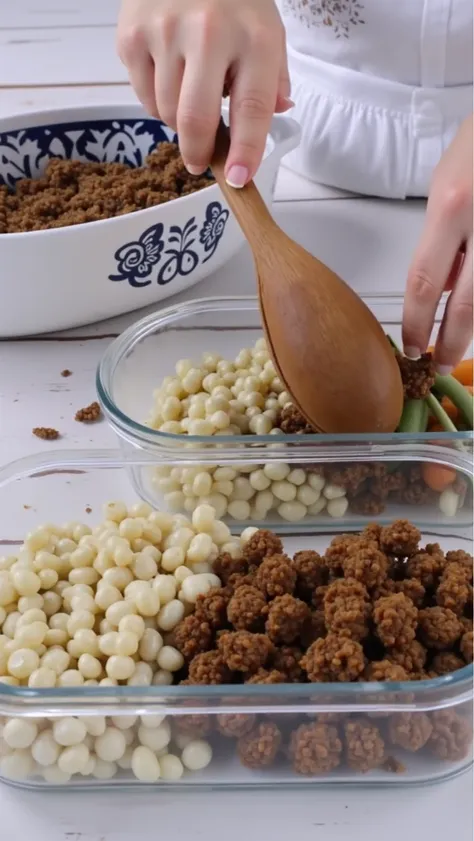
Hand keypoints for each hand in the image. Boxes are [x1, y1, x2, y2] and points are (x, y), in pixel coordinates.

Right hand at [117, 0, 290, 184]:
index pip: (251, 110)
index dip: (245, 152)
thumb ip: (273, 79)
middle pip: (196, 120)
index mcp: (254, 37)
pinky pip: (143, 94)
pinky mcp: (131, 33)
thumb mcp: (266, 31)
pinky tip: (169, 73)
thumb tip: (277, 115)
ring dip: (177, 120)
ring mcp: (164, 31)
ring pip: (165, 112)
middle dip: (198, 153)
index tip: (238, 179)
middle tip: (200, 162)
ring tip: (189, 93)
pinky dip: (156, 98)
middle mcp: (209, 32)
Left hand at [403, 114, 472, 372]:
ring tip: (462, 344)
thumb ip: (442, 238)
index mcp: (452, 207)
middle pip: (469, 305)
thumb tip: (444, 286)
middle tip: (441, 365)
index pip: (425, 282)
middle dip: (453, 342)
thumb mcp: (446, 182)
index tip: (414, 346)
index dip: (418, 322)